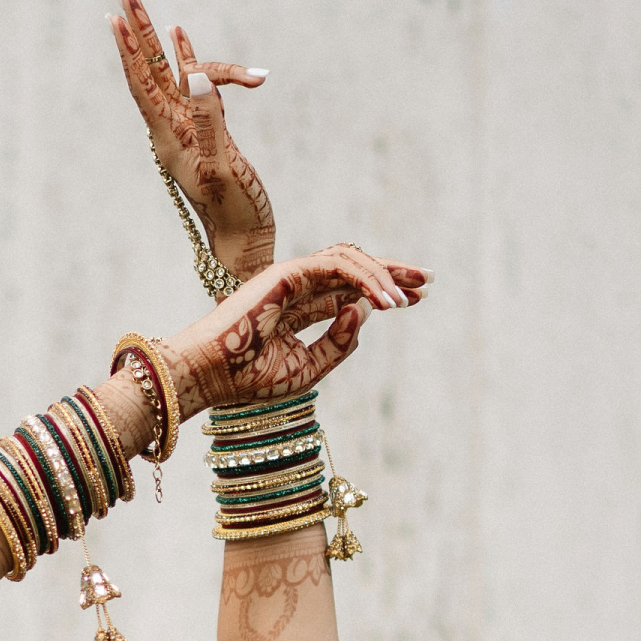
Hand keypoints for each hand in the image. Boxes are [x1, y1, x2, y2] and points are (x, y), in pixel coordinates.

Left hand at [108, 0, 275, 283]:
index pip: (143, 86)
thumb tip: (191, 74)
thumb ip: (208, 120)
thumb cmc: (235, 212)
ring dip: (165, 44)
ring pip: (174, 77)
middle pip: (150, 72)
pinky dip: (189, 60)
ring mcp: (189, 131)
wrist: (244, 243)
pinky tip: (181, 38)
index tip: (116, 18)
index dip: (130, 50)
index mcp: (169, 139)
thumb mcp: (222, 166)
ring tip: (156, 13)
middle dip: (137, 32)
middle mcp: (173, 131)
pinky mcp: (208, 132)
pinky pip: (193, 88)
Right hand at [163, 244, 428, 416]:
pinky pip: (336, 266)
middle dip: (392, 273)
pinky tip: (384, 298)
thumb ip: (339, 344)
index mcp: (300, 311)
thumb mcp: (308, 370)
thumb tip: (365, 310)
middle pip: (354, 271)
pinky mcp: (289, 271)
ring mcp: (293, 277)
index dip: (383, 293)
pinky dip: (364, 278)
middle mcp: (299, 289)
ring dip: (381, 277)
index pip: (349, 293)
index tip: (415, 300)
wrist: (213, 375)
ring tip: (405, 299)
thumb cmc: (250, 379)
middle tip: (427, 280)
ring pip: (349, 262)